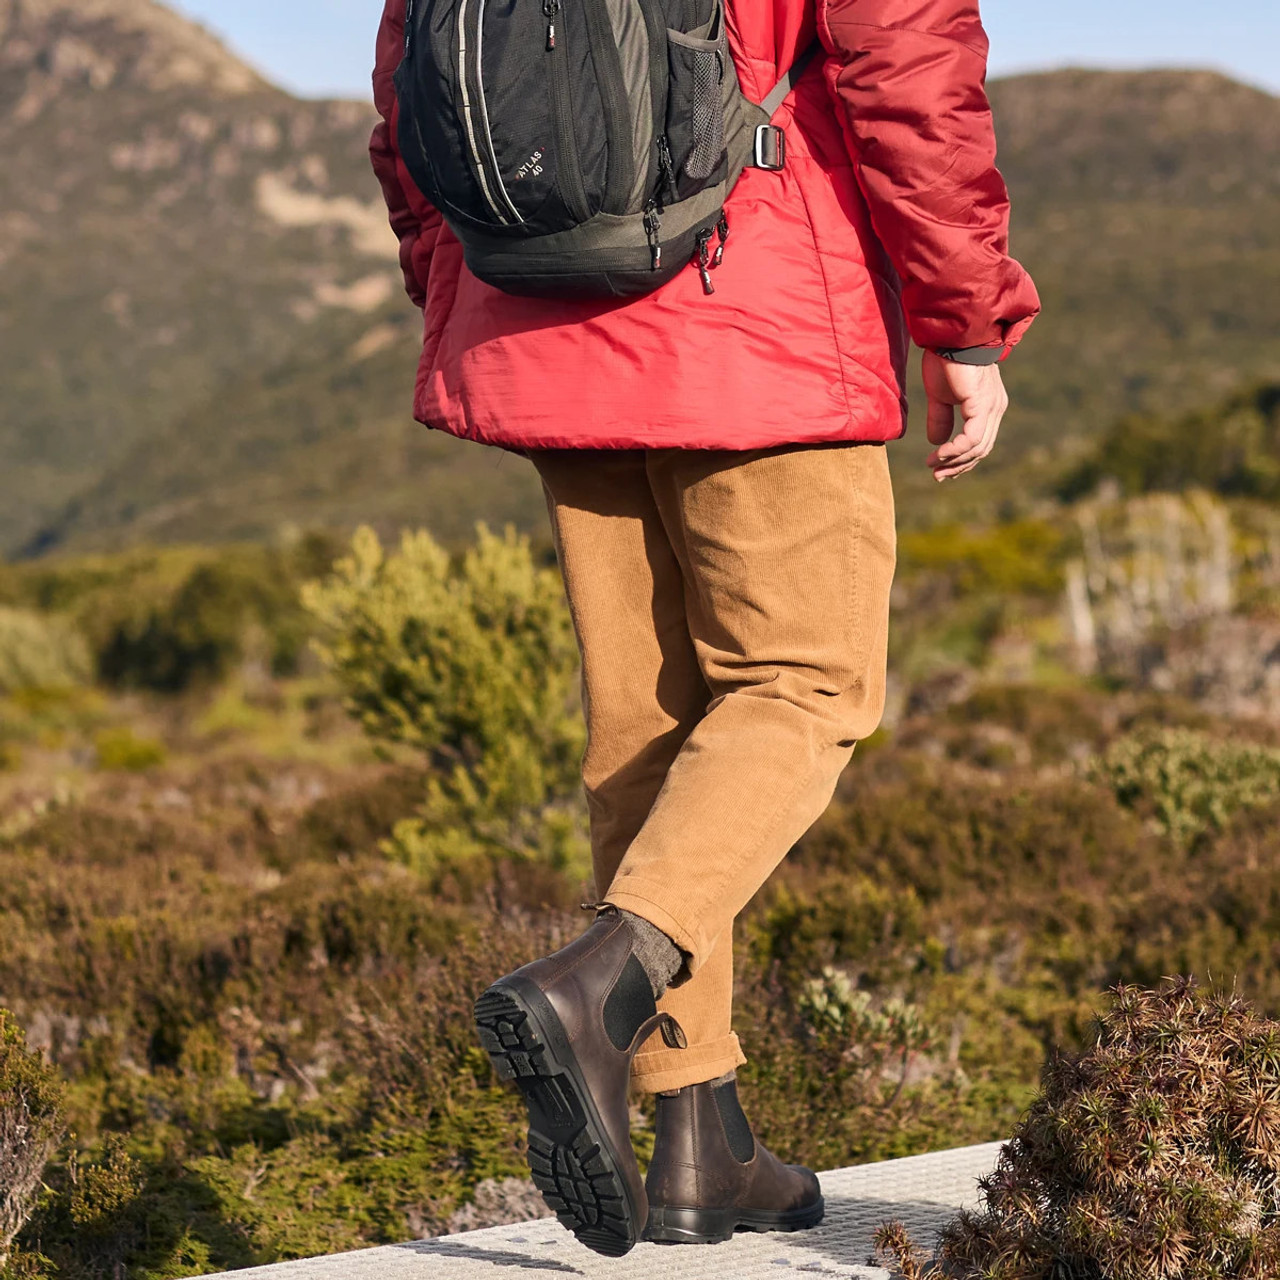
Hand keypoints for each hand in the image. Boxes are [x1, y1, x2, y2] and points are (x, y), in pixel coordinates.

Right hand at [923, 351, 1009, 481]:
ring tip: (934, 467)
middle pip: (981, 450)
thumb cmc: (945, 360)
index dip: (961, 459)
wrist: (951, 337)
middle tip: (937, 476)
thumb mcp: (940, 396)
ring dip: (954, 461)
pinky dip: (954, 450)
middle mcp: (996, 409)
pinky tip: (939, 455)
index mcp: (988, 407)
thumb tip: (936, 442)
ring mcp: (992, 408)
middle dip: (958, 466)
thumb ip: (940, 419)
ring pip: (977, 448)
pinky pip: (971, 439)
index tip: (940, 468)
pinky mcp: (983, 406)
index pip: (980, 442)